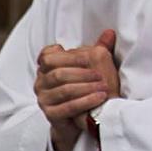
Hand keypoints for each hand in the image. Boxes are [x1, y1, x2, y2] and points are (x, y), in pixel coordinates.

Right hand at [34, 29, 117, 150]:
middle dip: (82, 73)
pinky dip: (85, 101)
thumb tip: (110, 33)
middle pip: (58, 73)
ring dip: (86, 88)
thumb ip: (98, 49)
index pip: (49, 56)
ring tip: (104, 87)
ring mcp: (43, 99)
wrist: (82, 117)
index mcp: (47, 67)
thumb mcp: (92, 66)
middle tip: (101, 75)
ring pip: (64, 90)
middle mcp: (41, 82)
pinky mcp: (50, 115)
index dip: (69, 56)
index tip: (88, 57)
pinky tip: (100, 98)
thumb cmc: (86, 87)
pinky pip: (67, 107)